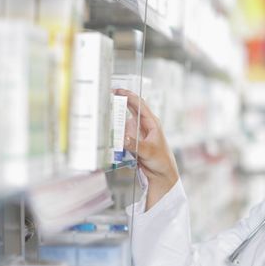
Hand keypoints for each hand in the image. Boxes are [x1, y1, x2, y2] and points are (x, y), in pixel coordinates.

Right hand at [114, 89, 178, 210]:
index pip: (140, 104)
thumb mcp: (148, 152)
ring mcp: (137, 133)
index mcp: (152, 123)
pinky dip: (114, 131)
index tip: (117, 90)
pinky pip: (121, 134)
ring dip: (115, 117)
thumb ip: (135, 145)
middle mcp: (144, 125)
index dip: (129, 95)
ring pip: (124, 121)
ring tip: (103, 113)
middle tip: (106, 96)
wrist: (161, 175)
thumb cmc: (161, 161)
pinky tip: (106, 131)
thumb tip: (122, 138)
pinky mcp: (132, 141)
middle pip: (131, 109)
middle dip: (120, 101)